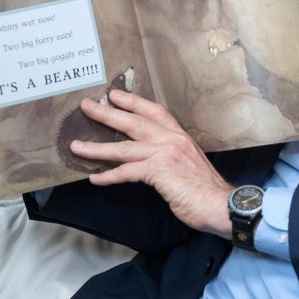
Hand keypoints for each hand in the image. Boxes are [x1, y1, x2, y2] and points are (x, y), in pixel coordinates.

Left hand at [71, 89, 233, 238]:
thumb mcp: (190, 164)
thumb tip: (156, 161)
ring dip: (97, 147)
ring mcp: (165, 154)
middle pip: (134, 122)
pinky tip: (95, 179)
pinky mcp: (159, 171)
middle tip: (88, 106)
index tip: (117, 95)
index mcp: (181, 137)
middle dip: (107, 113)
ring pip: (123, 147)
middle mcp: (172, 140)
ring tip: (77, 146)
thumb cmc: (207, 190)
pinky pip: (126, 172)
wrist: (221, 203)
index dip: (134, 102)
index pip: (155, 112)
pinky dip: (109, 176)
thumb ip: (174, 157)